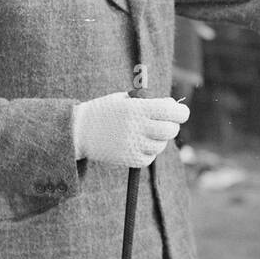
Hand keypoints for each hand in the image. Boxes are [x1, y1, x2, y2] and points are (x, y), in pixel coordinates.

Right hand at [72, 92, 189, 167]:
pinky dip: (148, 151)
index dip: (181, 112)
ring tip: (145, 132)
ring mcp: (133, 145)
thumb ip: (150, 102)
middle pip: (170, 130)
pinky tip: (137, 143)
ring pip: (161, 145)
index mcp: (137, 108)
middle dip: (172, 126)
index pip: (171, 111)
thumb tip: (174, 106)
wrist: (79, 131)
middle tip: (166, 123)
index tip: (181, 112)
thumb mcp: (125, 98)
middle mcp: (137, 127)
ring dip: (158, 139)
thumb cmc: (106, 110)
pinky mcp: (129, 159)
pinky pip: (150, 157)